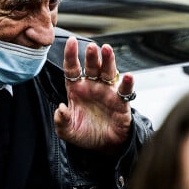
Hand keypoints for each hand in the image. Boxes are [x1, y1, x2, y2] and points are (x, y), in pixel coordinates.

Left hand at [54, 36, 133, 151]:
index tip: (71, 41)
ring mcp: (107, 92)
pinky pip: (124, 91)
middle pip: (91, 67)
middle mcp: (92, 86)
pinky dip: (127, 83)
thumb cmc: (84, 134)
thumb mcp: (67, 131)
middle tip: (92, 47)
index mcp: (76, 89)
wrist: (103, 147)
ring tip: (107, 50)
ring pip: (108, 72)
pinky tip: (128, 76)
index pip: (72, 68)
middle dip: (92, 56)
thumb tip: (60, 108)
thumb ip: (61, 120)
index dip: (71, 55)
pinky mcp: (121, 102)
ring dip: (108, 61)